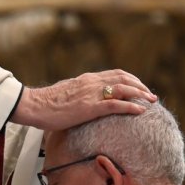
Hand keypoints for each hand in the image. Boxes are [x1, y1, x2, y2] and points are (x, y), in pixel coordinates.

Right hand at [12, 70, 155, 129]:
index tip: (139, 86)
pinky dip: (131, 106)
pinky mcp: (89, 107)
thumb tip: (81, 102)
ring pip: (123, 89)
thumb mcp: (65, 95)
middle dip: (140, 85)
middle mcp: (91, 82)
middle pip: (123, 78)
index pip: (114, 74)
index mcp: (86, 79)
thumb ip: (77, 94)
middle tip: (150, 94)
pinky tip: (141, 111)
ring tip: (151, 101)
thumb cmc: (44, 104)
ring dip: (140, 94)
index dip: (131, 79)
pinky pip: (115, 105)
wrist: (33, 105)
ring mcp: (91, 94)